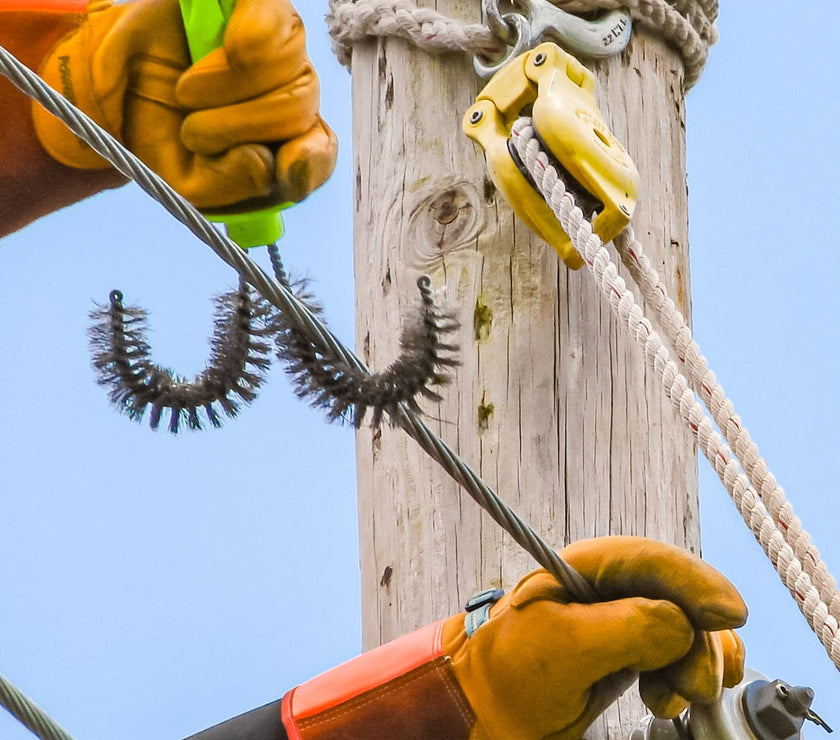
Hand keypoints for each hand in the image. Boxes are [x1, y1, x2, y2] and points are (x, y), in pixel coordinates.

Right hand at [32, 0, 336, 208]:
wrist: (109, 82)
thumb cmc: (156, 131)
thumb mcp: (187, 181)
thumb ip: (230, 184)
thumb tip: (264, 162)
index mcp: (281, 140)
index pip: (320, 153)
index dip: (310, 161)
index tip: (284, 165)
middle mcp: (289, 91)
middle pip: (297, 109)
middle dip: (239, 128)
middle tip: (191, 132)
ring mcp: (279, 45)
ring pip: (290, 67)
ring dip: (230, 88)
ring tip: (186, 92)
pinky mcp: (258, 5)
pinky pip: (276, 18)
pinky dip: (256, 36)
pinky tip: (232, 48)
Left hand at [440, 536, 746, 738]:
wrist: (486, 713)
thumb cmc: (508, 673)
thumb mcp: (563, 645)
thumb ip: (627, 627)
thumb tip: (683, 626)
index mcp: (588, 567)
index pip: (654, 561)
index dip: (696, 582)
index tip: (729, 614)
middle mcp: (611, 590)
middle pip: (682, 597)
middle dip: (699, 639)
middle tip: (695, 683)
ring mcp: (623, 622)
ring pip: (687, 631)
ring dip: (695, 665)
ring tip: (668, 699)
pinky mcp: (630, 655)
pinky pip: (678, 656)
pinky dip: (691, 676)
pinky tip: (679, 697)